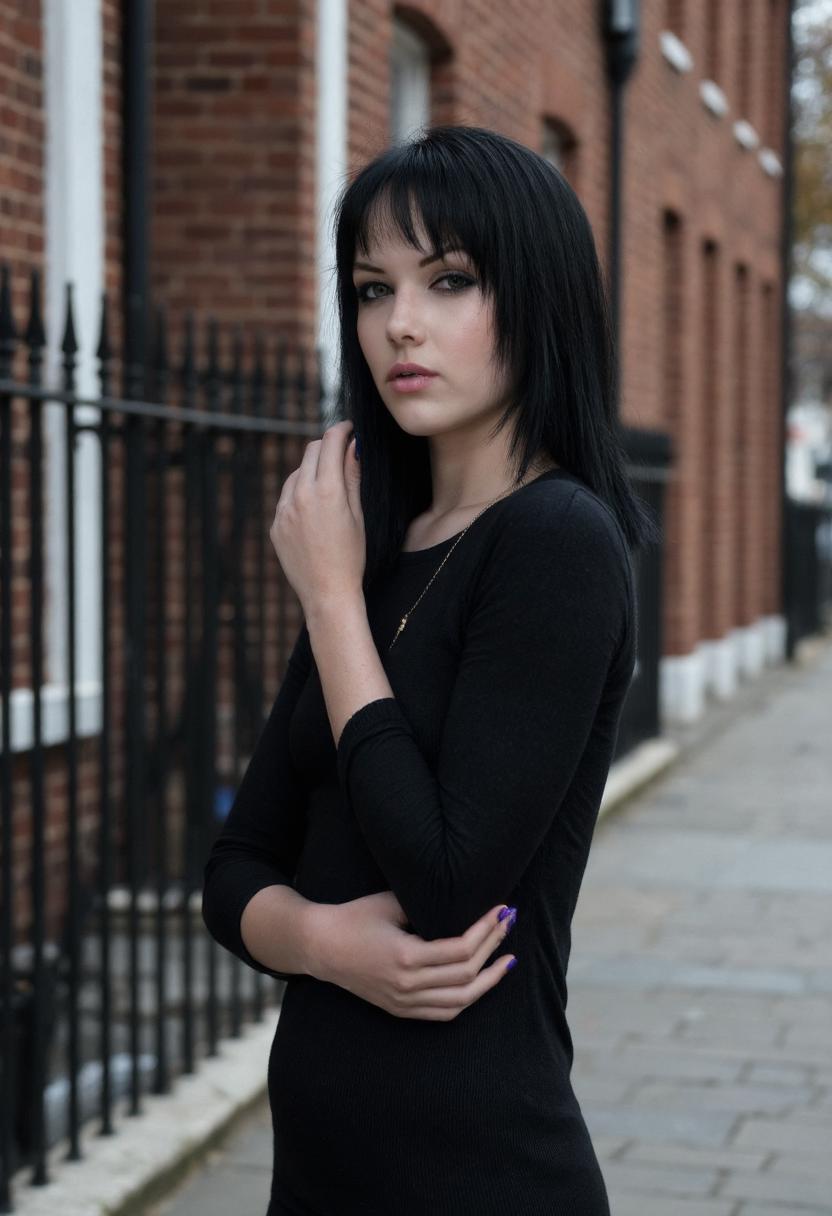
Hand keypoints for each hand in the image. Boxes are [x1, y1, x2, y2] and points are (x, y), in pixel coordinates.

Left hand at [269, 420, 364, 613]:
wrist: (327, 593)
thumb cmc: (352, 557)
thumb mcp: (359, 515)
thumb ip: (353, 476)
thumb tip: (354, 445)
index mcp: (327, 491)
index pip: (330, 443)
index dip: (341, 430)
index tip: (349, 428)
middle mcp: (301, 496)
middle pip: (310, 452)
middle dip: (326, 446)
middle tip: (341, 451)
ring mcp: (284, 511)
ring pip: (296, 474)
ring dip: (311, 471)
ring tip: (329, 486)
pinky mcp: (276, 525)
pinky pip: (286, 498)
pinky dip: (299, 494)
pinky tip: (314, 511)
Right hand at [306, 891, 517, 1020]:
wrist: (321, 947)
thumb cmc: (355, 918)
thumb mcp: (390, 904)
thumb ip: (425, 906)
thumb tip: (462, 903)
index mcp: (406, 957)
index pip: (461, 949)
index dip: (486, 931)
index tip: (501, 911)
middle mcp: (407, 985)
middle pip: (466, 974)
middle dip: (492, 947)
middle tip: (508, 924)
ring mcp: (404, 1002)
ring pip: (460, 1001)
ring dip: (489, 980)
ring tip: (507, 961)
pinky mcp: (401, 1009)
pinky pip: (444, 1013)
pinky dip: (467, 1000)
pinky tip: (480, 984)